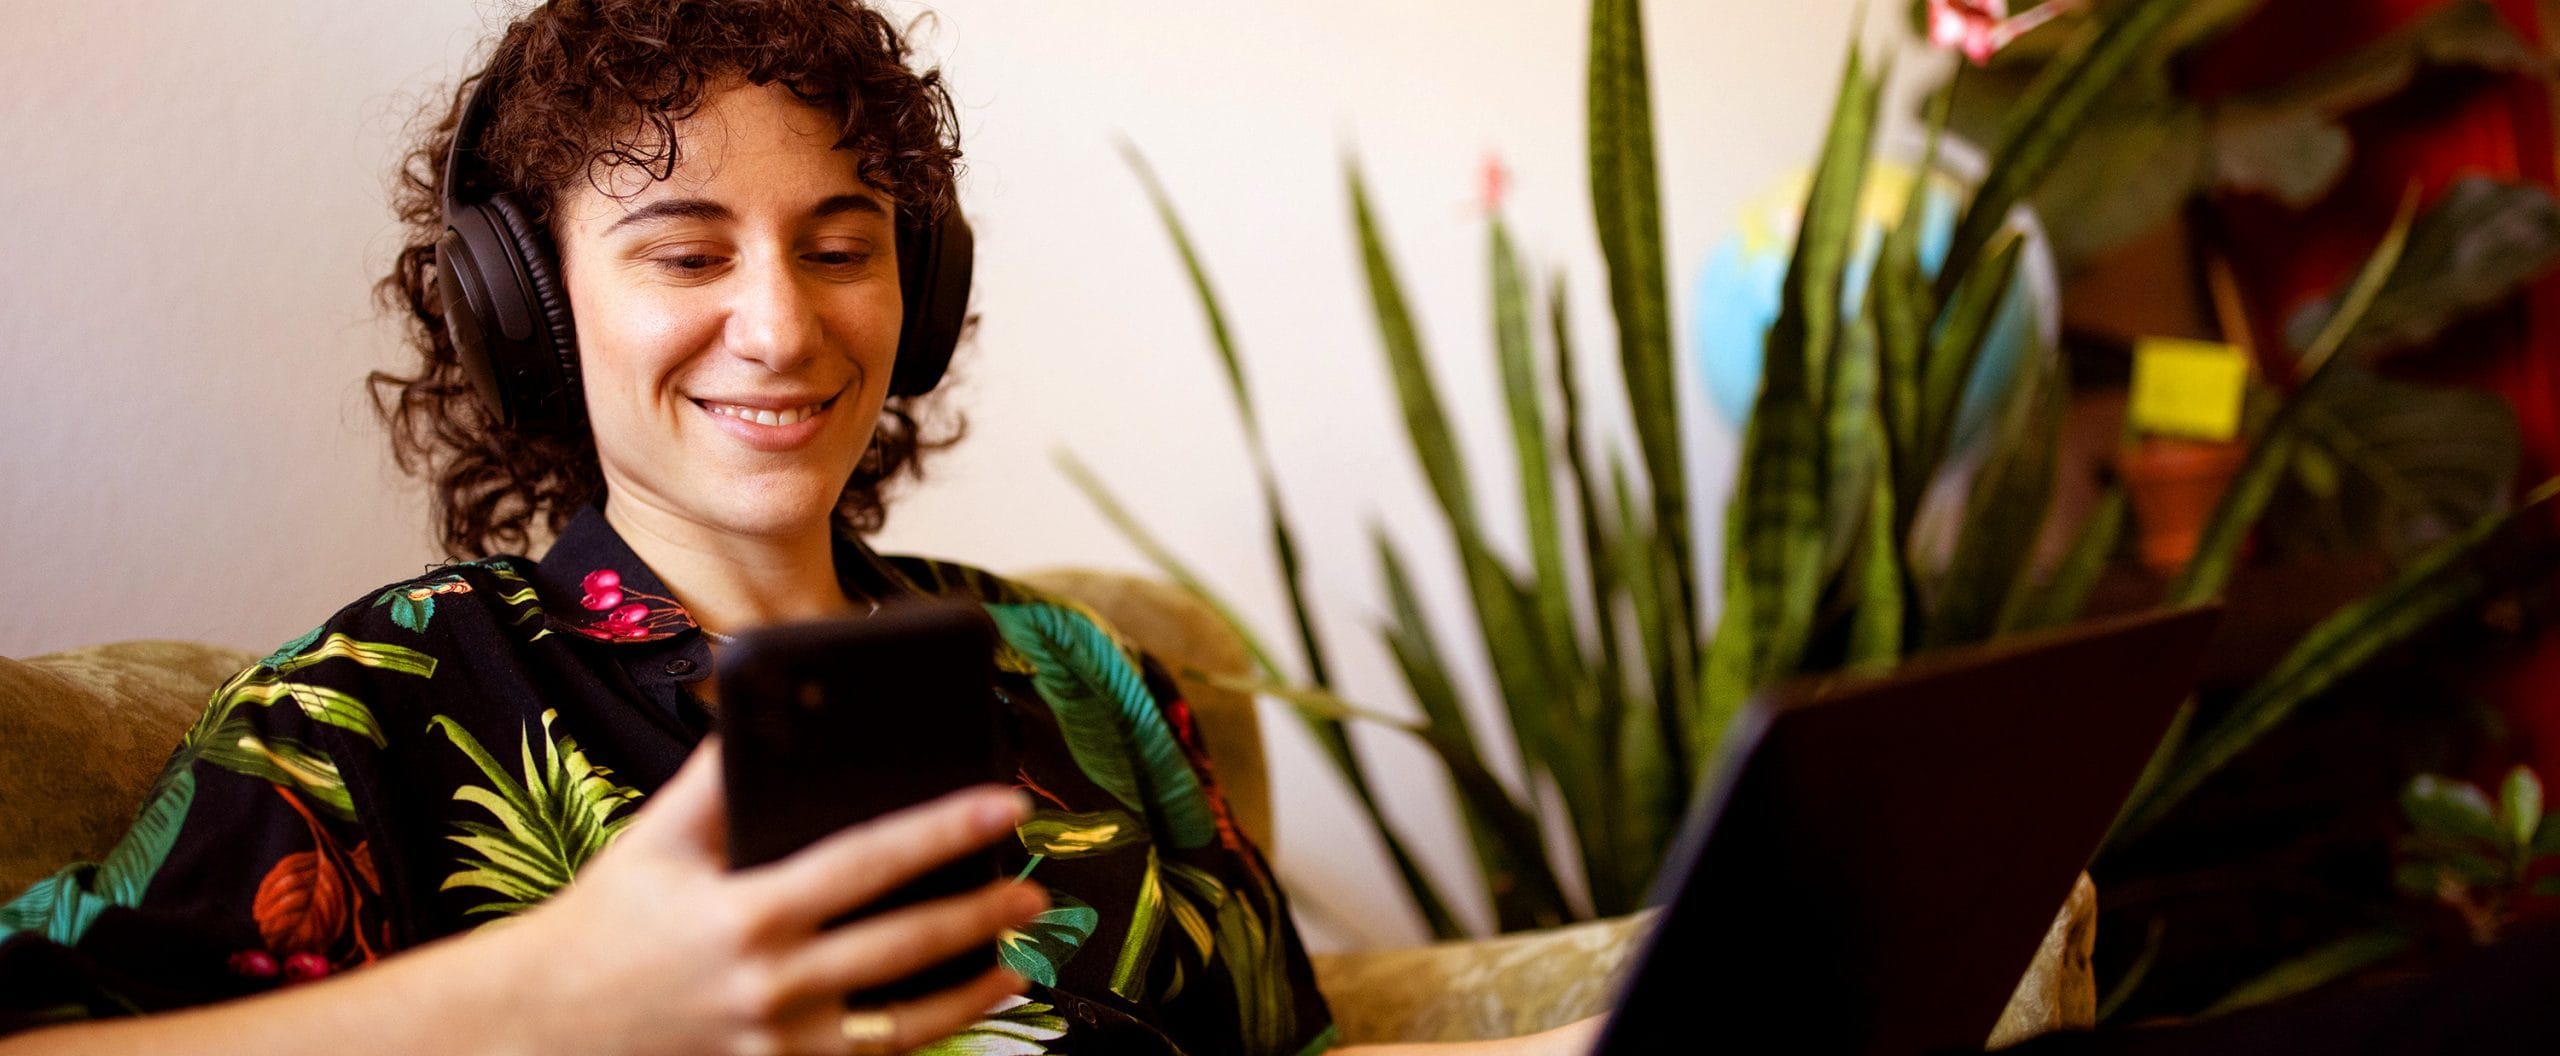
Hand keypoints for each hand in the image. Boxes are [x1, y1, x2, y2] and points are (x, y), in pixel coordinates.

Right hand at [481, 739, 1042, 1054]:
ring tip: (1022, 957)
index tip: (1004, 804)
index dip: (943, 830)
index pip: (867, 861)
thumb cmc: (609, 919)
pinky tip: (966, 1004)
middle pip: (902, 945)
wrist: (544, 1027)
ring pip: (901, 1021)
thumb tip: (769, 697)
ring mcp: (779, 1043)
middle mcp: (769, 984)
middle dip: (979, 914)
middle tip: (1038, 890)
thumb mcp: (656, 839)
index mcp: (745, 913)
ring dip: (971, 990)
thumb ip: (717, 774)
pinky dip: (927, 1033)